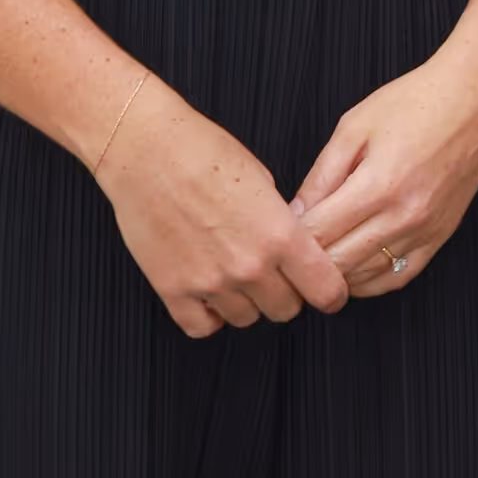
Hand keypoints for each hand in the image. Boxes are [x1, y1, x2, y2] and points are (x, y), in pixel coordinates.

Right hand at [94, 82, 351, 336]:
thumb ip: (282, 223)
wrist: (147, 150)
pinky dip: (209, 314)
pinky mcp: (173, 290)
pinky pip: (202, 327)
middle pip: (287, 310)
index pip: (325, 291)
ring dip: (246, 302)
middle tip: (274, 273)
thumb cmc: (204, 152)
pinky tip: (208, 290)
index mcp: (280, 235)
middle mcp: (249, 266)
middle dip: (286, 294)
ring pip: (246, 319)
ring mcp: (210, 282)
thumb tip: (295, 248)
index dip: (330, 292)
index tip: (326, 290)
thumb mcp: (264, 181)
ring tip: (234, 272)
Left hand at [295, 36, 477, 298]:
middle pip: (338, 263)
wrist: (474, 97)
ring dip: (336, 273)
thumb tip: (294, 214)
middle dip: (307, 260)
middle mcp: (404, 215)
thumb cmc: (414, 102)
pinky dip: (369, 281)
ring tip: (316, 259)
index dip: (290, 237)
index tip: (275, 231)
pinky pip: (399, 277)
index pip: (318, 234)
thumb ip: (322, 175)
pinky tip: (352, 268)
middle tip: (289, 250)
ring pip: (366, 277)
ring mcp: (426, 230)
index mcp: (378, 184)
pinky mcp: (441, 235)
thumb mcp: (354, 127)